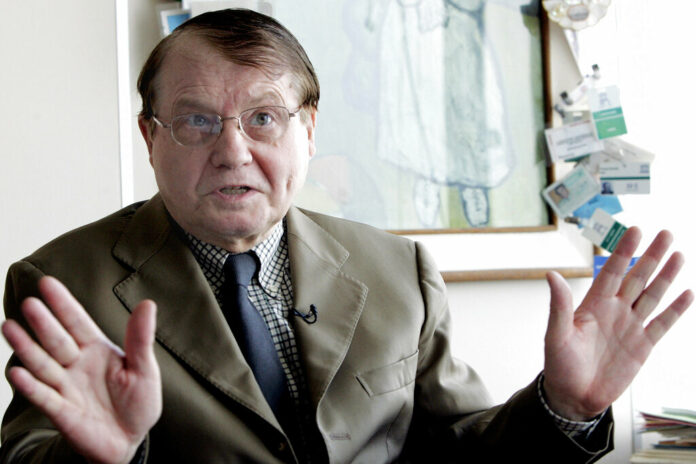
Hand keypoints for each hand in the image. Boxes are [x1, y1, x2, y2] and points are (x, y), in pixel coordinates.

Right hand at [1, 276, 161, 463]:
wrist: (129, 440)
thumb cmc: (138, 401)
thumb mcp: (144, 368)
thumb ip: (141, 338)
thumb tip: (148, 303)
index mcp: (97, 349)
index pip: (77, 322)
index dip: (63, 303)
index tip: (47, 283)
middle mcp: (76, 364)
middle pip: (57, 340)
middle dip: (44, 322)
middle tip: (29, 302)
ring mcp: (66, 387)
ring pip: (43, 364)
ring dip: (26, 347)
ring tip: (9, 327)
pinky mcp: (62, 412)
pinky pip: (44, 397)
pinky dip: (30, 385)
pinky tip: (16, 371)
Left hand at [542, 227, 692, 420]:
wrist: (574, 396)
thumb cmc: (559, 365)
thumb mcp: (556, 335)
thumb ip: (559, 306)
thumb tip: (551, 274)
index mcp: (593, 304)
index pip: (612, 271)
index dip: (624, 251)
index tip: (636, 230)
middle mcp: (614, 310)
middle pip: (637, 277)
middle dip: (651, 256)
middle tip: (666, 233)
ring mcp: (630, 326)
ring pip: (652, 295)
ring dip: (666, 276)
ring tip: (678, 255)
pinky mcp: (642, 346)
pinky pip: (662, 324)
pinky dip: (675, 309)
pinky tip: (687, 293)